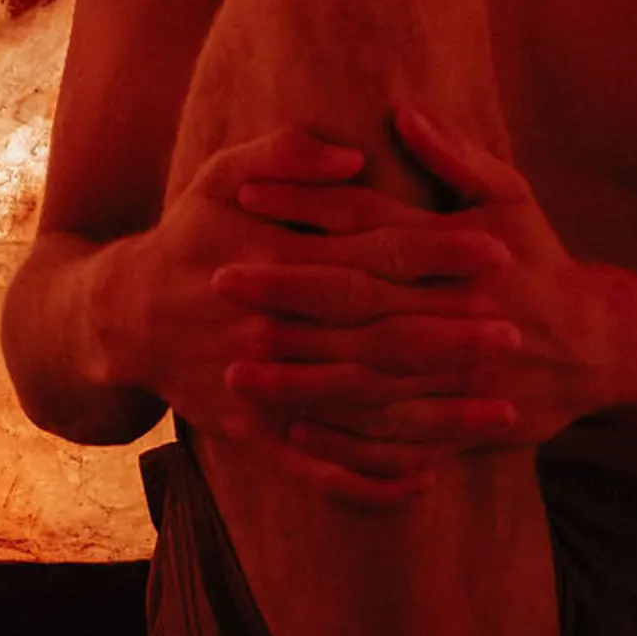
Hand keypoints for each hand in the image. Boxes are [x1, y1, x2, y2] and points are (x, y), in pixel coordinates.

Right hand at [110, 126, 520, 506]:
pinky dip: (370, 480)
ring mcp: (264, 389)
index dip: (437, 254)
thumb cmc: (187, 236)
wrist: (122, 318)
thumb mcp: (218, 174)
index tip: (496, 251)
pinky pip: (318, 467)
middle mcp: (273, 330)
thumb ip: (283, 153)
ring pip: (363, 407)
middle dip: (451, 336)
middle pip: (378, 334)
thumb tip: (353, 152)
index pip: (372, 254)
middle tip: (514, 333)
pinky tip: (425, 483)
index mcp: (272, 260)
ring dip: (435, 413)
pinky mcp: (254, 435)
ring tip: (501, 409)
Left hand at [214, 103, 621, 494]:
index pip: (366, 224)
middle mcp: (451, 311)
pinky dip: (344, 436)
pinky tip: (292, 425)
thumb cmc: (540, 261)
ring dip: (299, 374)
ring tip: (236, 366)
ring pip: (366, 376)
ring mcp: (455, 373)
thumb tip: (403, 111)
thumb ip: (456, 156)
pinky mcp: (461, 422)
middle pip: (355, 300)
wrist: (602, 347)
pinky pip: (394, 437)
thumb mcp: (511, 197)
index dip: (305, 208)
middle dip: (285, 291)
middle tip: (220, 279)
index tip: (245, 198)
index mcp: (455, 252)